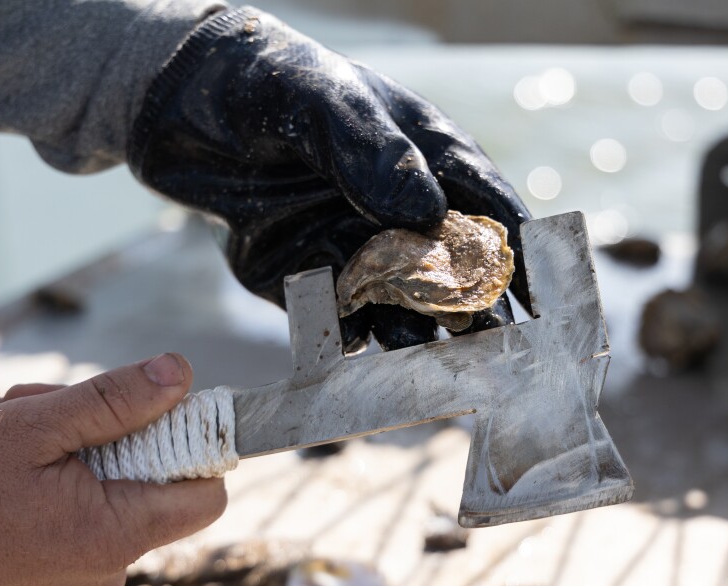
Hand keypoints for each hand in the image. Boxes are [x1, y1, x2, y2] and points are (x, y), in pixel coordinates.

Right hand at [0, 353, 226, 585]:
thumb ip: (115, 399)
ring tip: (1, 425)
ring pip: (107, 480)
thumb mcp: (34, 425)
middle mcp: (108, 566)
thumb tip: (180, 375)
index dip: (194, 444)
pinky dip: (50, 471)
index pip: (206, 493)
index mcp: (115, 535)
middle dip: (104, 427)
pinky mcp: (57, 569)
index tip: (162, 408)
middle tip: (41, 403)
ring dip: (65, 440)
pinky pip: (79, 505)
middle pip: (149, 474)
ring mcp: (82, 572)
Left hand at [128, 7, 530, 350]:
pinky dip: (349, 341)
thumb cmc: (267, 81)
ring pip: (401, 309)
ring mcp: (356, 252)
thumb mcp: (324, 102)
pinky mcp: (308, 281)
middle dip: (474, 317)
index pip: (492, 217)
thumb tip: (427, 216)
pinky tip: (351, 351)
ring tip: (422, 362)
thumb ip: (374, 151)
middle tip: (490, 356)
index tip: (547, 312)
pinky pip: (338, 321)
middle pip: (455, 278)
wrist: (180, 108)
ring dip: (415, 339)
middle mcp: (401, 216)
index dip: (523, 264)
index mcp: (427, 163)